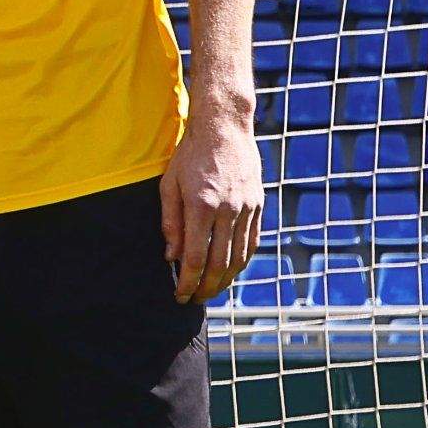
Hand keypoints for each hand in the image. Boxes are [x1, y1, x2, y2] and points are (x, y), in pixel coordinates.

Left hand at [160, 106, 263, 305]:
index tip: (180, 296)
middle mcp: (227, 210)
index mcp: (201, 206)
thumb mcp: (169, 185)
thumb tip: (171, 257)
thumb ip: (170, 223)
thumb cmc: (190, 155)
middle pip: (219, 263)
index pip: (195, 257)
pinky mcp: (258, 205)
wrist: (224, 127)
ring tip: (212, 291)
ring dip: (226, 280)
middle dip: (206, 287)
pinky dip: (242, 261)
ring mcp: (246, 208)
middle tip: (194, 300)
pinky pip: (252, 242)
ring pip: (239, 257)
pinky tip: (231, 271)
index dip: (187, 282)